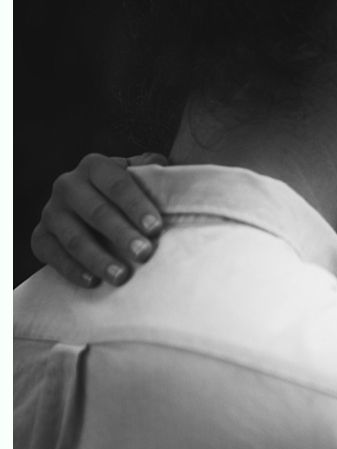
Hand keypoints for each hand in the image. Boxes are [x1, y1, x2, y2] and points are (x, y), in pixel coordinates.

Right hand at [30, 152, 167, 286]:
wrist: (95, 212)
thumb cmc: (132, 197)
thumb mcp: (143, 179)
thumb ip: (159, 176)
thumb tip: (184, 182)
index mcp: (96, 166)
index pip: (117, 183)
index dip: (137, 206)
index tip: (156, 228)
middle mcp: (68, 185)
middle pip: (96, 211)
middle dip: (121, 234)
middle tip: (144, 254)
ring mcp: (51, 211)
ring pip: (74, 236)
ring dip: (98, 258)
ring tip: (122, 276)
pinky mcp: (41, 236)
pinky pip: (51, 253)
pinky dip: (71, 269)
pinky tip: (92, 282)